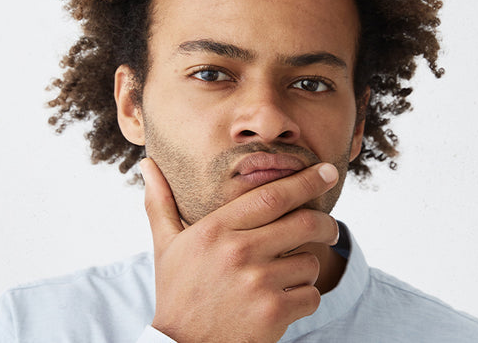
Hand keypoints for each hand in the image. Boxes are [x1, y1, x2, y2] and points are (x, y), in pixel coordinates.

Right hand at [141, 157, 340, 342]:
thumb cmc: (177, 294)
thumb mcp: (165, 247)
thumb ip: (161, 203)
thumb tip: (148, 164)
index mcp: (215, 230)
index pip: (271, 196)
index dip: (305, 181)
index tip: (326, 171)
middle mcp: (238, 252)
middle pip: (304, 223)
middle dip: (325, 223)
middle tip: (329, 227)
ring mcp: (257, 283)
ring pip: (310, 262)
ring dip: (305, 269)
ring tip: (284, 278)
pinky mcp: (273, 313)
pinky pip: (311, 295)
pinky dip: (304, 299)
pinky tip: (284, 303)